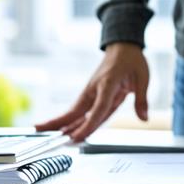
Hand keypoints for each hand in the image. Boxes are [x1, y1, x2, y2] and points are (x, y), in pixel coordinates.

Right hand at [35, 42, 149, 141]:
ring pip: (75, 111)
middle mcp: (95, 89)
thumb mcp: (143, 77)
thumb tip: (144, 118)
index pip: (98, 109)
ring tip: (45, 134)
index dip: (88, 125)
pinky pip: (84, 112)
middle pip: (76, 110)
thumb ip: (141, 99)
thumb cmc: (132, 60)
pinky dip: (74, 121)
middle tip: (40, 131)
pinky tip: (67, 132)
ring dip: (61, 123)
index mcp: (107, 83)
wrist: (122, 46)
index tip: (77, 137)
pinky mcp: (93, 95)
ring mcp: (91, 92)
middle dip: (58, 122)